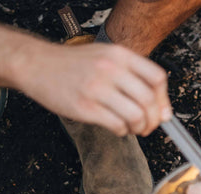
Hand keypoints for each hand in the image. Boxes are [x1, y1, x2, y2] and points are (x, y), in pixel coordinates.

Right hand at [19, 42, 171, 135]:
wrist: (36, 64)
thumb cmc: (74, 65)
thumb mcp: (106, 57)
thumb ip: (133, 77)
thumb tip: (163, 110)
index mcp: (119, 54)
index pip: (157, 78)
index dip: (164, 100)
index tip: (161, 112)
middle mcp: (110, 69)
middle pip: (149, 100)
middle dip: (153, 120)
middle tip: (148, 126)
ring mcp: (97, 88)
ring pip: (135, 116)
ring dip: (139, 128)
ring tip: (133, 128)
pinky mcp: (85, 107)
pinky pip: (117, 126)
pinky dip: (123, 132)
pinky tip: (118, 128)